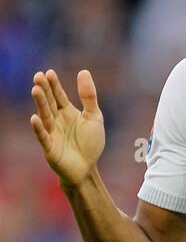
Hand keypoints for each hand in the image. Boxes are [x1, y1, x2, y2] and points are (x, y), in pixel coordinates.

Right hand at [30, 68, 104, 188]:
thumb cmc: (90, 144)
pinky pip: (43, 137)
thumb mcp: (94, 117)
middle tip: (38, 76)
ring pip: (45, 116)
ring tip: (35, 90)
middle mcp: (57, 120)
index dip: (54, 85)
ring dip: (40, 104)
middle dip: (44, 90)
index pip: (58, 95)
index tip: (49, 73)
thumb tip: (84, 71)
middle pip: (50, 103)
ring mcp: (52, 133)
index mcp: (67, 112)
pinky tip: (35, 118)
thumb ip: (89, 97)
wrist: (87, 169)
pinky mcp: (50, 148)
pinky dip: (39, 129)